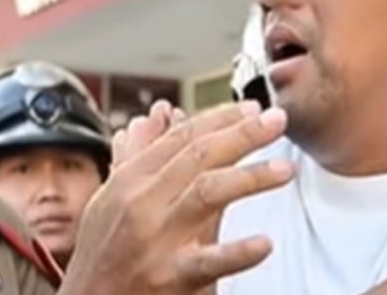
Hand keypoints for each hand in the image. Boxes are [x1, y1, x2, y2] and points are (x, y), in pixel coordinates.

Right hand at [59, 102, 292, 294]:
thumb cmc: (101, 255)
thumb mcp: (110, 200)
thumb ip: (137, 156)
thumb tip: (155, 115)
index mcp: (130, 180)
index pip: (182, 138)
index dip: (221, 118)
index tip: (253, 108)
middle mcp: (140, 203)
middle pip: (199, 156)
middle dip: (242, 134)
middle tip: (277, 121)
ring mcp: (154, 240)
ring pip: (206, 193)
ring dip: (250, 177)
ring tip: (285, 170)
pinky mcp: (167, 278)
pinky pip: (207, 261)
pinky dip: (237, 252)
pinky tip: (264, 243)